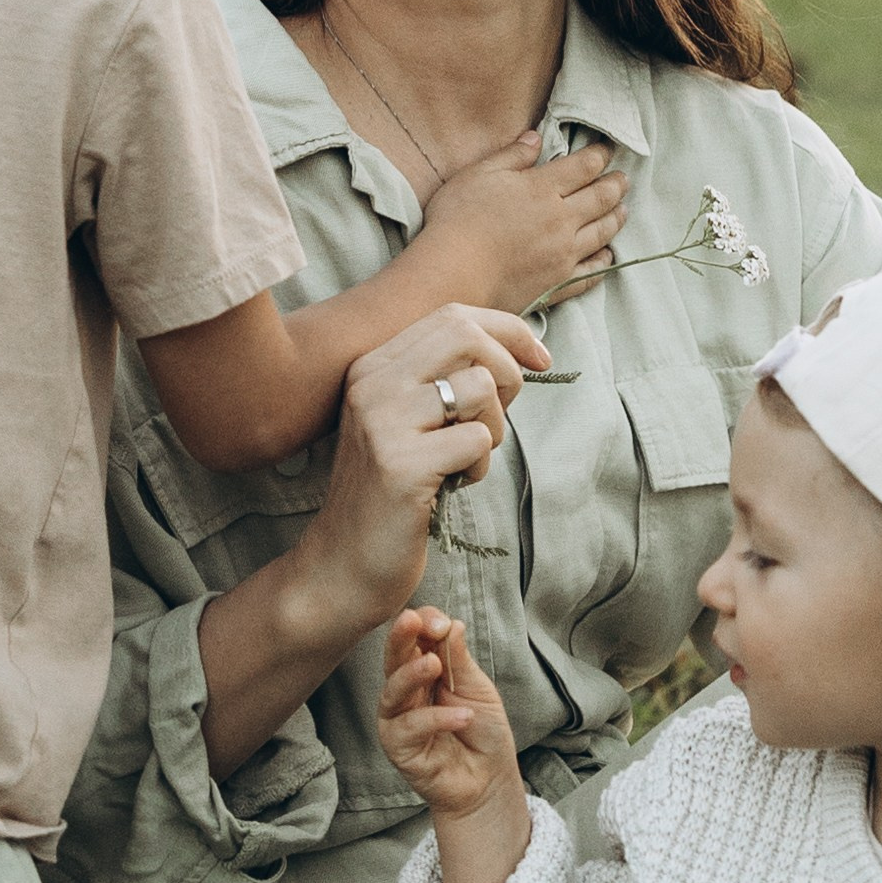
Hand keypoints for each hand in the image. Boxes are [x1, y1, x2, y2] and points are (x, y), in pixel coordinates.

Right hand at [285, 305, 548, 637]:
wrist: (342, 566)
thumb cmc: (390, 494)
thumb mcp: (407, 423)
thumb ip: (443, 382)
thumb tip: (517, 352)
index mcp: (372, 367)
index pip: (452, 317)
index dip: (508, 331)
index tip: (539, 360)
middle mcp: (371, 385)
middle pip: (466, 336)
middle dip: (506, 371)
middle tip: (502, 415)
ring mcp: (382, 423)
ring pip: (479, 389)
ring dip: (494, 428)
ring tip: (468, 459)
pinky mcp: (401, 466)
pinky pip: (477, 440)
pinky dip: (481, 465)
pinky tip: (455, 484)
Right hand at [378, 607, 518, 817]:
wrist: (489, 779)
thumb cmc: (481, 731)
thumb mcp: (478, 688)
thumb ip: (460, 661)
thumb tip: (452, 623)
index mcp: (422, 671)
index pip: (414, 639)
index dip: (423, 625)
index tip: (441, 620)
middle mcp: (404, 692)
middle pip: (394, 660)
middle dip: (401, 637)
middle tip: (413, 621)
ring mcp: (398, 720)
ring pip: (392, 691)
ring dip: (411, 674)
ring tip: (433, 665)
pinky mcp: (399, 748)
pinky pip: (410, 727)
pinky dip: (437, 718)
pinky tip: (463, 715)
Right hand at [418, 135, 625, 316]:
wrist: (453, 276)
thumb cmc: (457, 221)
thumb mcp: (478, 175)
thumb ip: (511, 156)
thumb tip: (536, 137)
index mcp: (542, 189)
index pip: (583, 167)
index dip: (600, 155)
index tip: (608, 150)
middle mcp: (561, 220)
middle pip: (600, 198)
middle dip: (616, 185)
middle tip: (624, 179)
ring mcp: (563, 255)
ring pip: (602, 233)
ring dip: (616, 219)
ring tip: (623, 210)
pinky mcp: (558, 284)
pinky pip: (591, 272)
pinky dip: (603, 262)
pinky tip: (608, 256)